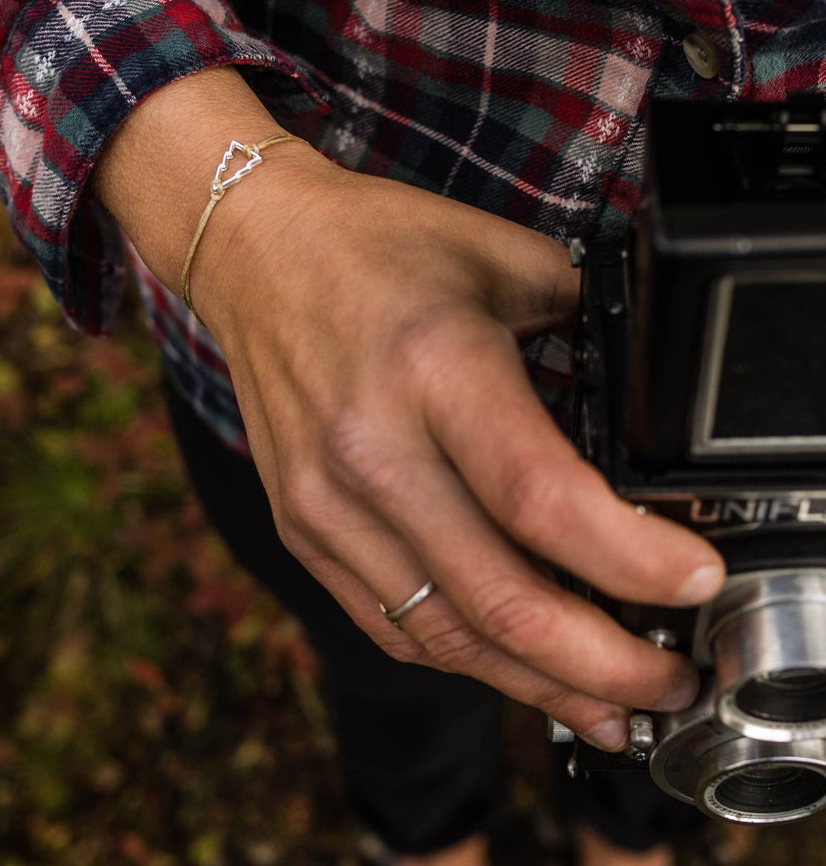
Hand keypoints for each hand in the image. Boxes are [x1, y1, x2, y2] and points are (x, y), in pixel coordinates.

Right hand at [190, 146, 725, 751]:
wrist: (257, 254)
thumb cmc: (374, 246)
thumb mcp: (500, 259)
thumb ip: (581, 330)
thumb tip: (635, 408)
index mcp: (433, 364)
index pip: (540, 497)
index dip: (632, 562)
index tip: (692, 584)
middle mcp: (370, 446)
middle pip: (497, 596)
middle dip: (602, 664)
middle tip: (666, 680)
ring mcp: (325, 500)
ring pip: (445, 634)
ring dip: (537, 683)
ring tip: (608, 704)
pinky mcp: (303, 527)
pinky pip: (390, 623)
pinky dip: (465, 656)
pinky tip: (514, 665)